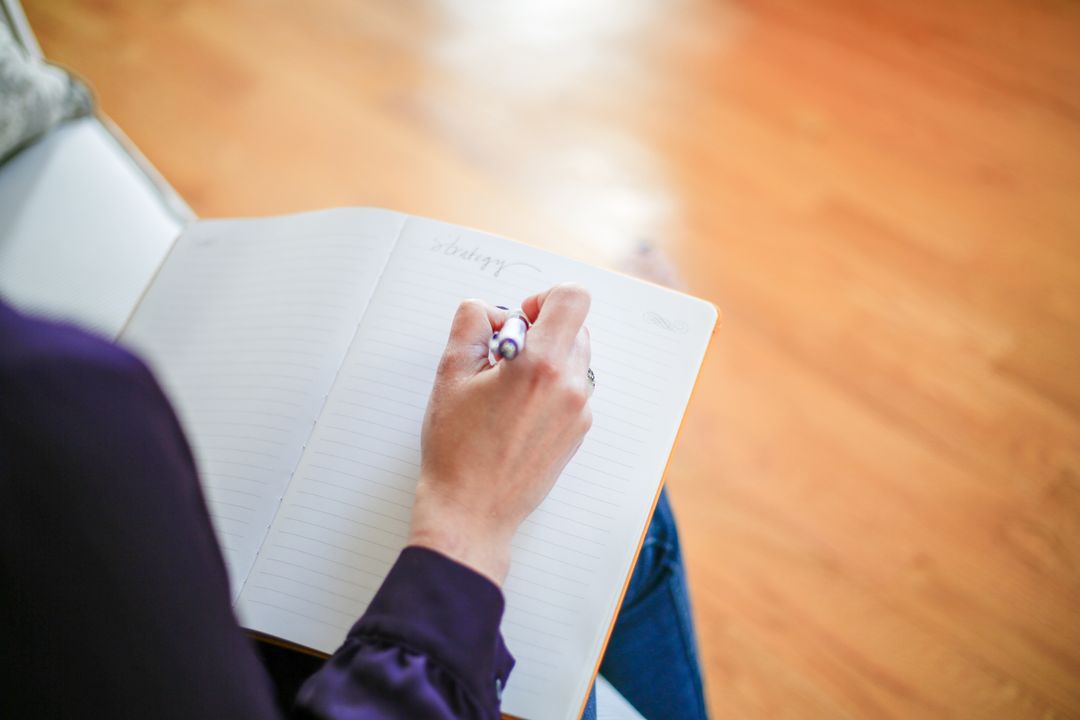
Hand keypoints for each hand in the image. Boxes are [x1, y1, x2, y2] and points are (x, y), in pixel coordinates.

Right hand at [408, 283, 592, 584]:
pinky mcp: (578, 432)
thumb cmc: (457, 449)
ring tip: (506, 387)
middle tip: (502, 355)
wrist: (471, 511)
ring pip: (575, 358)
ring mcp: (579, 412)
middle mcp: (570, 386)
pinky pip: (572, 389)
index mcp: (541, 365)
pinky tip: (516, 412)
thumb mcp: (450, 375)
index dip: (544, 297)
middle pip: (575, 327)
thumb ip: (470, 325)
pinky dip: (549, 387)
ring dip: (546, 358)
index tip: (520, 317)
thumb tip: (489, 311)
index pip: (572, 299)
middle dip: (540, 329)